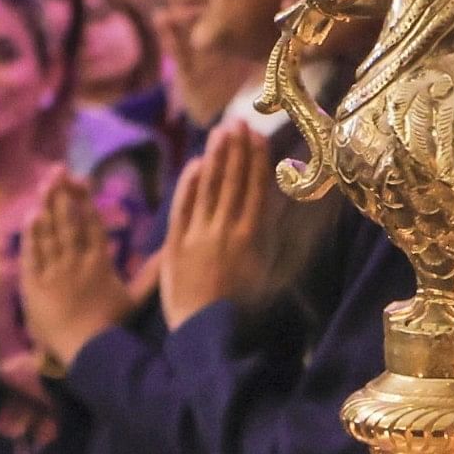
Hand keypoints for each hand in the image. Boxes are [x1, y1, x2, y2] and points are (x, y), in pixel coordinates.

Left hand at [21, 178, 133, 367]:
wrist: (85, 350)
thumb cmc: (112, 325)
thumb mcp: (136, 298)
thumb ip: (152, 273)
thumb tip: (172, 251)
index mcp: (99, 262)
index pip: (90, 223)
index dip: (84, 200)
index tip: (80, 179)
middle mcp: (75, 261)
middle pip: (67, 221)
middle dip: (61, 194)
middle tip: (56, 170)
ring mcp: (53, 272)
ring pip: (48, 233)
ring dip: (45, 207)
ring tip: (42, 185)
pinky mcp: (34, 286)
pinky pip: (31, 255)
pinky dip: (30, 235)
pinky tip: (30, 217)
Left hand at [160, 128, 273, 328]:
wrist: (205, 331)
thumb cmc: (241, 308)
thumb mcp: (266, 272)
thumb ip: (270, 238)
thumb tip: (277, 208)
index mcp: (252, 235)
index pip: (255, 187)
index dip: (256, 159)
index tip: (257, 135)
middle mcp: (226, 228)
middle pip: (232, 180)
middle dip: (236, 149)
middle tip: (238, 122)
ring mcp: (199, 234)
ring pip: (209, 187)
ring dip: (216, 157)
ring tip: (220, 132)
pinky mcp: (176, 243)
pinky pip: (183, 206)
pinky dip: (190, 184)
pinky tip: (196, 164)